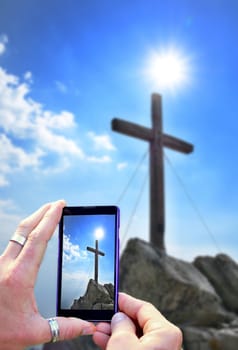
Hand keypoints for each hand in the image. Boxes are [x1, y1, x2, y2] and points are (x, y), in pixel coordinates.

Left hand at [0, 200, 94, 349]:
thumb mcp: (33, 333)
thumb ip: (63, 328)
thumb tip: (86, 326)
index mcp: (18, 276)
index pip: (38, 239)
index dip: (51, 219)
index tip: (60, 206)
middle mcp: (6, 266)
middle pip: (25, 228)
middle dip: (43, 212)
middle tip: (57, 204)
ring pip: (17, 234)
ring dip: (33, 221)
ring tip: (46, 214)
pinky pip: (12, 244)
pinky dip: (25, 233)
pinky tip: (31, 237)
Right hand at [93, 293, 181, 349]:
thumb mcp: (122, 343)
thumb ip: (120, 324)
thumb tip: (119, 317)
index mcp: (166, 332)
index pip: (143, 307)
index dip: (126, 301)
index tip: (114, 297)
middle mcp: (166, 342)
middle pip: (139, 322)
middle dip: (118, 320)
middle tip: (103, 317)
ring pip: (135, 337)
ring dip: (116, 333)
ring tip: (99, 330)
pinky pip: (135, 348)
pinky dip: (120, 344)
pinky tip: (104, 341)